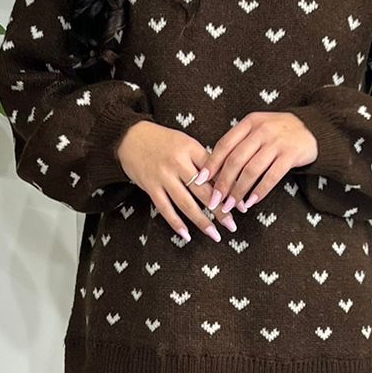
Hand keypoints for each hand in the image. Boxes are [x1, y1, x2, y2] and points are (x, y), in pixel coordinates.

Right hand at [116, 121, 234, 240]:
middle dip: (219, 210)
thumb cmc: (164, 141)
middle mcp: (177, 162)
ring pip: (186, 203)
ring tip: (214, 234)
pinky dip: (176, 223)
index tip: (241, 205)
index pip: (215, 172)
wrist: (130, 137)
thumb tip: (226, 183)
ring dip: (201, 221)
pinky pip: (165, 208)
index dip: (229, 189)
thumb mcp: (186, 143)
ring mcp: (163, 176)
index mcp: (191, 148)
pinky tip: (186, 234)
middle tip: (232, 225)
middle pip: (203, 190)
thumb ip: (203, 161)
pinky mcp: (150, 186)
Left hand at [195, 111, 318, 213]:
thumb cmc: (278, 132)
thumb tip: (215, 171)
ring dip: (239, 191)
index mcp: (249, 123)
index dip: (211, 164)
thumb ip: (239, 144)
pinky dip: (259, 191)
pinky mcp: (291, 155)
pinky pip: (271, 177)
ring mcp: (277, 142)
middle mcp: (262, 131)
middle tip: (215, 201)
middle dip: (223, 183)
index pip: (224, 144)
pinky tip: (251, 202)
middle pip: (236, 160)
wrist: (312, 128)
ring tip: (231, 206)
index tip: (200, 181)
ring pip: (252, 171)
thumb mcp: (257, 129)